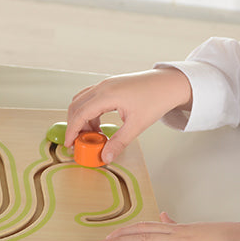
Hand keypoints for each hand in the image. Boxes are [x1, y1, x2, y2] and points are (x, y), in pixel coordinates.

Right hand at [65, 68, 192, 162]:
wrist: (170, 83)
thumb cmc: (156, 99)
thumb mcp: (137, 124)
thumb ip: (119, 141)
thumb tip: (106, 156)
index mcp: (107, 94)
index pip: (80, 113)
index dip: (72, 130)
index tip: (69, 144)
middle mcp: (103, 87)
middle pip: (76, 106)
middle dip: (74, 125)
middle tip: (79, 142)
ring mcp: (106, 84)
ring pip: (82, 101)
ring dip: (82, 118)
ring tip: (92, 136)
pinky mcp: (110, 85)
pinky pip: (91, 98)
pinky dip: (90, 112)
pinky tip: (99, 125)